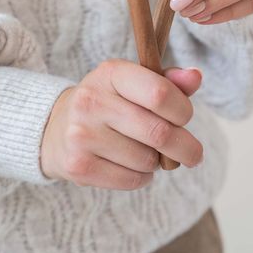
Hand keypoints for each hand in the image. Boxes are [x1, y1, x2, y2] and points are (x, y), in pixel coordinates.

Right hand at [40, 60, 202, 189]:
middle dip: (185, 147)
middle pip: (158, 132)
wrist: (57, 128)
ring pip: (147, 160)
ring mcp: (82, 135)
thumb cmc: (110, 102)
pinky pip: (131, 180)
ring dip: (158, 162)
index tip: (185, 118)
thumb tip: (196, 77)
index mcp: (111, 73)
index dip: (183, 110)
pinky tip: (131, 165)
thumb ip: (169, 81)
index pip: (159, 93)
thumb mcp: (135, 83)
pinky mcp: (77, 166)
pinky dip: (142, 177)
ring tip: (147, 152)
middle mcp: (92, 101)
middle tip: (193, 153)